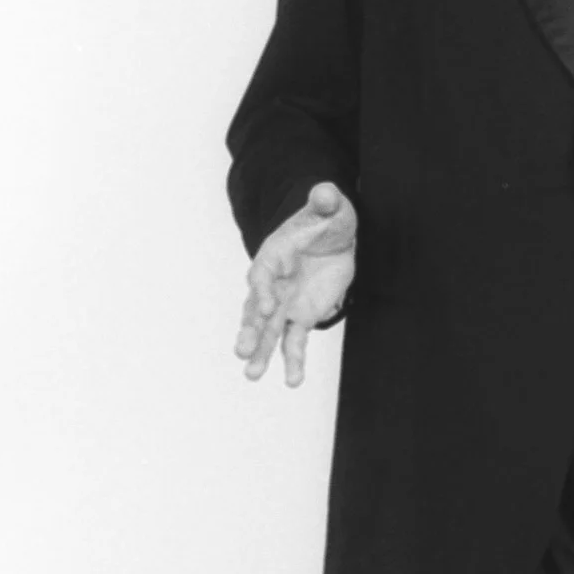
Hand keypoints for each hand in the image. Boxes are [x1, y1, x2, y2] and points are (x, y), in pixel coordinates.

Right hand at [235, 182, 357, 385]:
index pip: (262, 275)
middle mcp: (273, 284)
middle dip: (250, 330)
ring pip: (269, 331)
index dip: (261, 291)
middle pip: (256, 310)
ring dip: (261, 353)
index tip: (263, 308)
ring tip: (252, 375)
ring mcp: (285, 303)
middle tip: (241, 351)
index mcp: (274, 256)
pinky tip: (293, 381)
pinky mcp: (301, 316)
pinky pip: (294, 341)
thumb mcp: (329, 207)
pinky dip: (294, 360)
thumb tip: (328, 192)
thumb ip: (325, 201)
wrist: (333, 236)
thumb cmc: (326, 218)